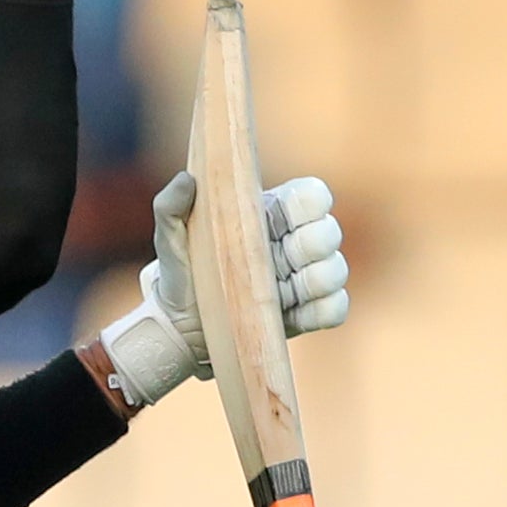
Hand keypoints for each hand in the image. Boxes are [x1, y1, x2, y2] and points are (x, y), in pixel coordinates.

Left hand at [98, 172, 351, 409]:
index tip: (282, 219)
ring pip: (337, 270)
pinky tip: (292, 314)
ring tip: (283, 290)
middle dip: (312, 244)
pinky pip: (336, 308)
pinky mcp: (306, 313)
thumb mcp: (169, 237)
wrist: (181, 325)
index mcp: (270, 214)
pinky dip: (323, 310)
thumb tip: (185, 181)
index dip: (309, 203)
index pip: (312, 195)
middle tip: (279, 258)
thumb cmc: (180, 271)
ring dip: (318, 279)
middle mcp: (293, 242)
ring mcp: (303, 279)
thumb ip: (170, 206)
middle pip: (330, 232)